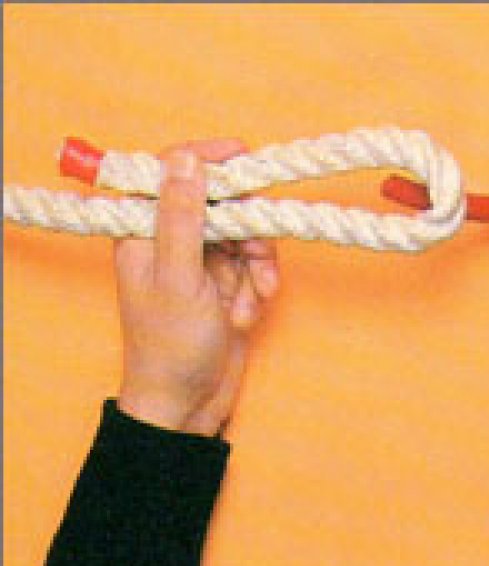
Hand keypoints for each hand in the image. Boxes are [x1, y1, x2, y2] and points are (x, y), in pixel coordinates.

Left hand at [115, 140, 278, 436]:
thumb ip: (183, 217)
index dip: (207, 160)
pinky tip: (248, 314)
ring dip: (258, 266)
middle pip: (221, 202)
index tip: (243, 155)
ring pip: (246, 233)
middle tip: (259, 255)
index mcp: (144, 232)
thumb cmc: (170, 347)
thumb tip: (185, 159)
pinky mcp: (228, 283)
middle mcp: (173, 241)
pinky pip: (256, 264)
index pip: (172, 173)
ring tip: (255, 297)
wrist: (189, 404)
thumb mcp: (179, 278)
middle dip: (248, 230)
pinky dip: (260, 287)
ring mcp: (203, 262)